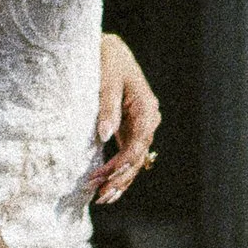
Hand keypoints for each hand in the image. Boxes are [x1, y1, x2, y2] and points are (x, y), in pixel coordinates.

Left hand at [88, 33, 161, 209]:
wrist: (108, 48)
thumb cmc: (107, 58)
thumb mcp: (106, 79)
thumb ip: (107, 106)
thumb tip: (105, 136)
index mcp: (147, 107)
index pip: (139, 141)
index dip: (123, 161)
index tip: (105, 175)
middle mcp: (148, 119)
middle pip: (138, 155)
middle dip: (120, 177)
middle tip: (100, 195)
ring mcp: (140, 125)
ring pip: (134, 160)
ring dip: (119, 180)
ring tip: (102, 198)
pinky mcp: (129, 128)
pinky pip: (127, 154)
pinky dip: (119, 171)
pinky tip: (108, 188)